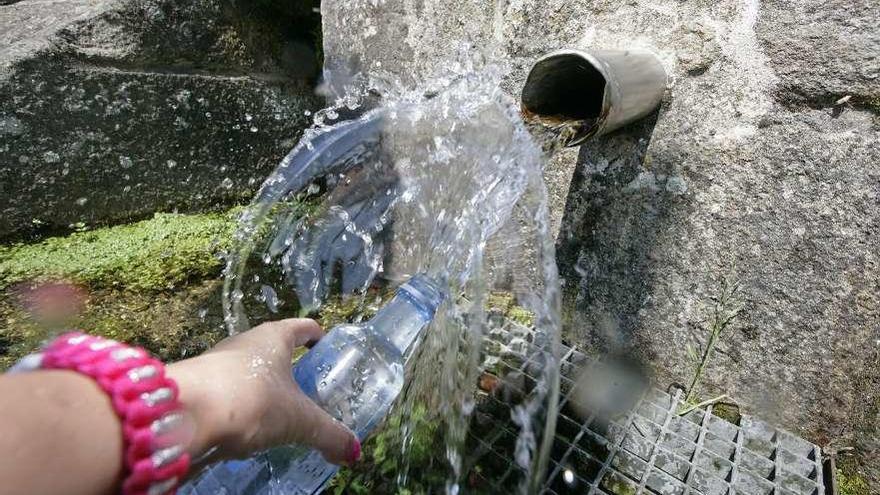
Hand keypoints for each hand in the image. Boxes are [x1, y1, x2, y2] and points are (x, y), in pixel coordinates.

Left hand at [167, 319, 360, 465]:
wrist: (184, 415)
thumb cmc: (251, 401)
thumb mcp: (298, 422)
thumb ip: (328, 435)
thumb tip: (352, 451)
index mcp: (274, 337)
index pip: (304, 327)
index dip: (318, 337)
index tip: (327, 351)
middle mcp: (245, 342)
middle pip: (275, 350)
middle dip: (291, 370)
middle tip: (309, 393)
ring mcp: (218, 362)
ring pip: (249, 372)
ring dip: (264, 389)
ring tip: (279, 415)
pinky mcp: (199, 385)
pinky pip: (229, 392)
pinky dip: (241, 406)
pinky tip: (247, 427)